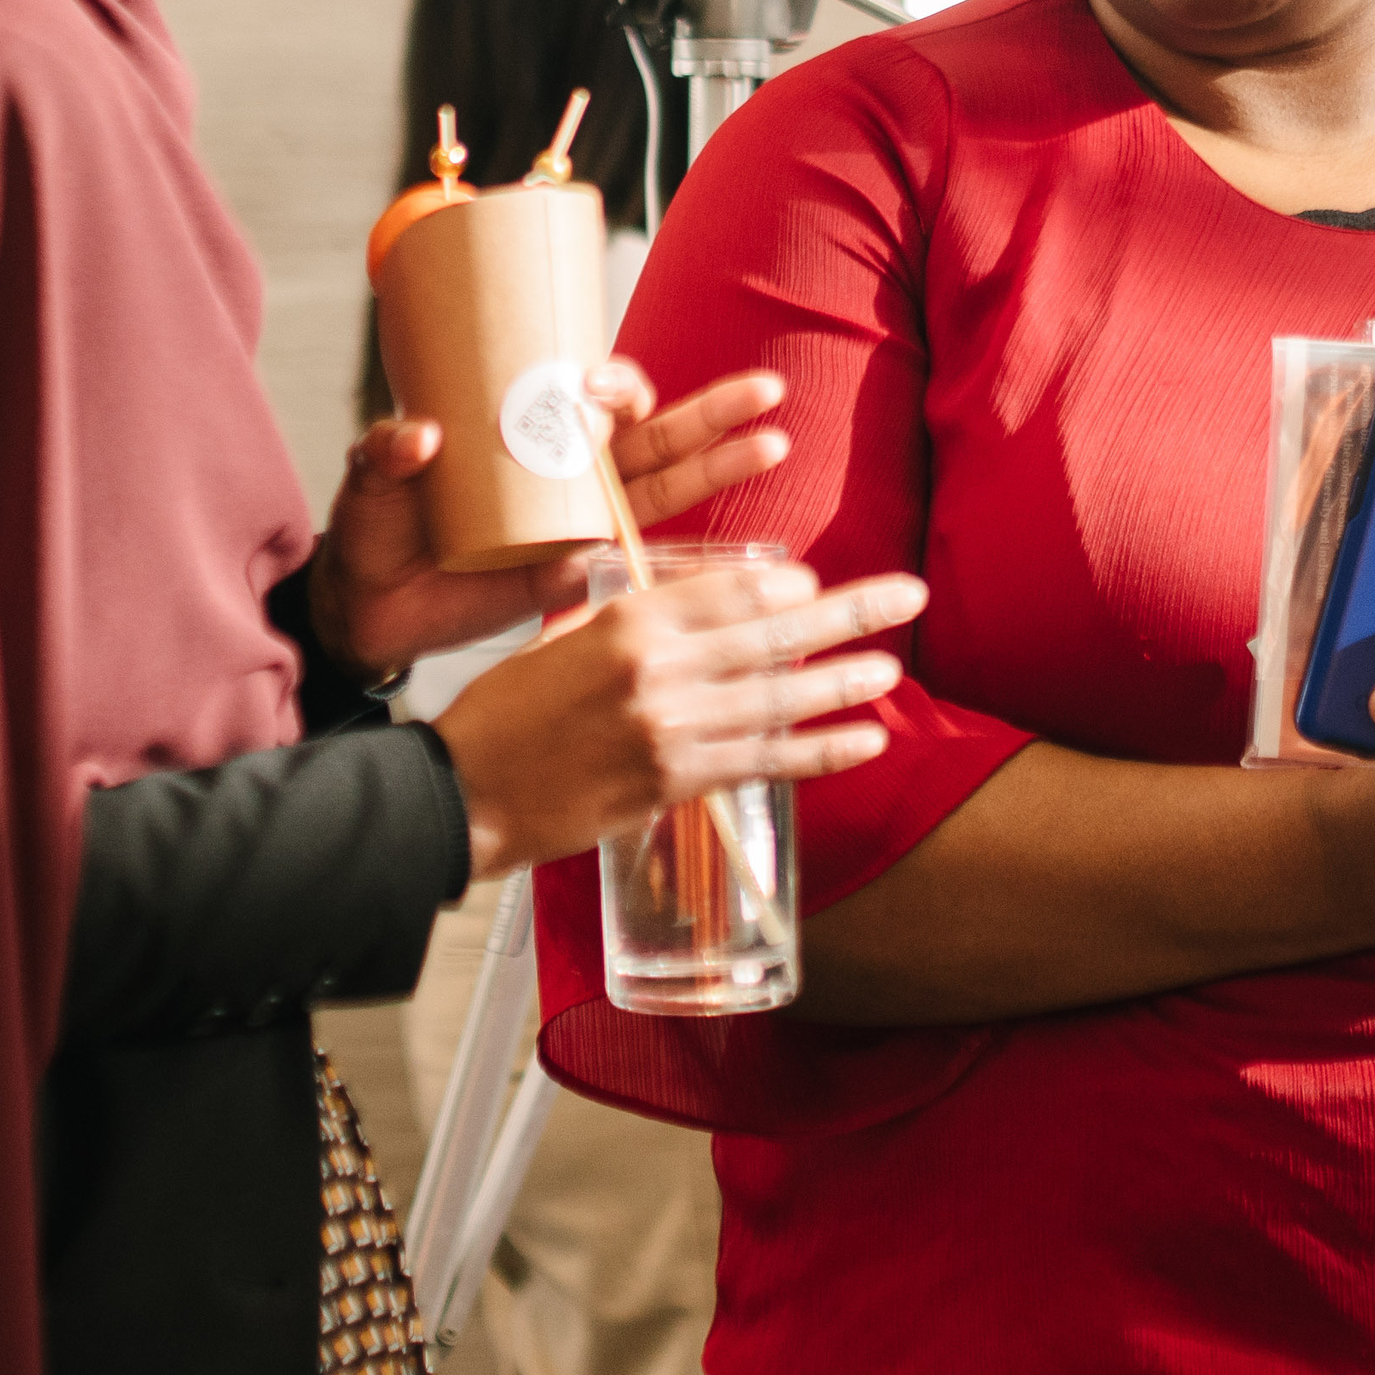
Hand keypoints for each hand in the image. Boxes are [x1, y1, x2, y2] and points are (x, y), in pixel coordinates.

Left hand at [310, 361, 790, 679]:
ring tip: (773, 442)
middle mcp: (566, 473)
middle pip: (654, 436)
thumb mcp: (374, 481)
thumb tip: (419, 435)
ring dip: (720, 464)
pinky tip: (745, 549)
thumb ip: (388, 451)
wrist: (365, 611)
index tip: (600, 387)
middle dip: (710, 412)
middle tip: (762, 391)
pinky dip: (692, 556)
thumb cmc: (374, 533)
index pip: (591, 397)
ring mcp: (580, 524)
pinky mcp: (579, 577)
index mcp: (528, 434)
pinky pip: (645, 560)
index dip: (614, 386)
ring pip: (666, 488)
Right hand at [433, 563, 930, 876]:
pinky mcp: (675, 784)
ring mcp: (672, 730)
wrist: (465, 794)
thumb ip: (640, 615)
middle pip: (775, 634)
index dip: (786, 583)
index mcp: (629, 618)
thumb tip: (711, 603)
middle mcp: (659, 669)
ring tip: (893, 666)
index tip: (814, 581)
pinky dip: (820, 752)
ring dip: (846, 682)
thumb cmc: (508, 710)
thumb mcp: (567, 633)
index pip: (732, 590)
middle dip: (850, 613)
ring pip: (780, 698)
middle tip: (909, 594)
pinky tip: (864, 741)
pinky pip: (765, 763)